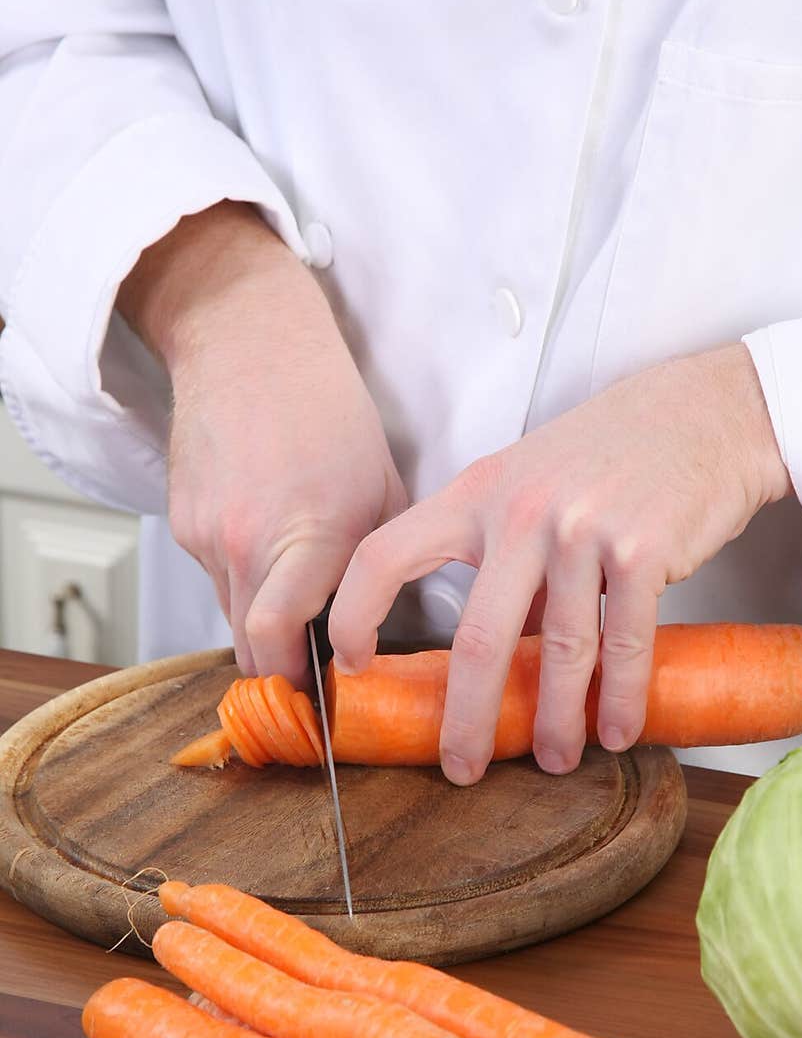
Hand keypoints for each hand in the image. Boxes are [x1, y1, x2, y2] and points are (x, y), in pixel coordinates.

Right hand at [118, 202, 405, 679]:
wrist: (249, 344)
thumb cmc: (327, 409)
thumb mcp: (383, 489)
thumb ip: (379, 565)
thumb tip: (384, 629)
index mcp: (309, 535)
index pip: (278, 642)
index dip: (296, 682)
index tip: (321, 693)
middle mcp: (247, 542)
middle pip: (248, 648)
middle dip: (280, 667)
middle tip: (311, 668)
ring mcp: (206, 534)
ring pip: (230, 615)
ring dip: (261, 621)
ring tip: (296, 591)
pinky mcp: (180, 522)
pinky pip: (213, 576)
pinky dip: (240, 579)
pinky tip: (267, 541)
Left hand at [329, 344, 791, 782]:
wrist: (708, 411)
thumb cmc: (612, 451)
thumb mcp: (532, 483)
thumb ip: (502, 556)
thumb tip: (495, 649)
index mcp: (477, 493)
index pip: (386, 555)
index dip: (355, 614)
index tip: (351, 664)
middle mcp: (521, 510)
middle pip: (476, 637)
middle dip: (465, 718)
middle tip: (462, 768)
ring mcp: (582, 529)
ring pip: (558, 650)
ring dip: (558, 721)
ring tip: (558, 760)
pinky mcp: (644, 548)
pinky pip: (625, 641)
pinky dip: (621, 697)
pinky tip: (616, 729)